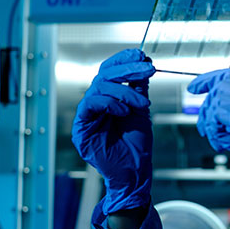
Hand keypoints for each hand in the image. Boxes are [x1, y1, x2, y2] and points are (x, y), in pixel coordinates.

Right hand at [71, 49, 154, 214]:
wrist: (135, 172)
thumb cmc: (137, 146)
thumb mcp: (141, 110)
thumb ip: (138, 88)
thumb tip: (143, 62)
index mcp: (108, 98)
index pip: (110, 71)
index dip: (123, 59)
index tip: (142, 55)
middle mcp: (95, 104)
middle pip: (104, 75)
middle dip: (127, 69)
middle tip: (148, 69)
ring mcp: (87, 116)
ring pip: (98, 87)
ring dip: (124, 91)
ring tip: (141, 103)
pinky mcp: (81, 128)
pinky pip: (89, 105)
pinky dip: (109, 103)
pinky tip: (123, 111)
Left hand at [188, 69, 229, 228]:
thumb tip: (209, 94)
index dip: (209, 79)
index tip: (194, 87)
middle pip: (220, 89)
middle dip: (207, 110)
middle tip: (205, 129)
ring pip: (216, 103)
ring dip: (212, 125)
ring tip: (223, 141)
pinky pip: (216, 117)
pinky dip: (215, 134)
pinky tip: (227, 145)